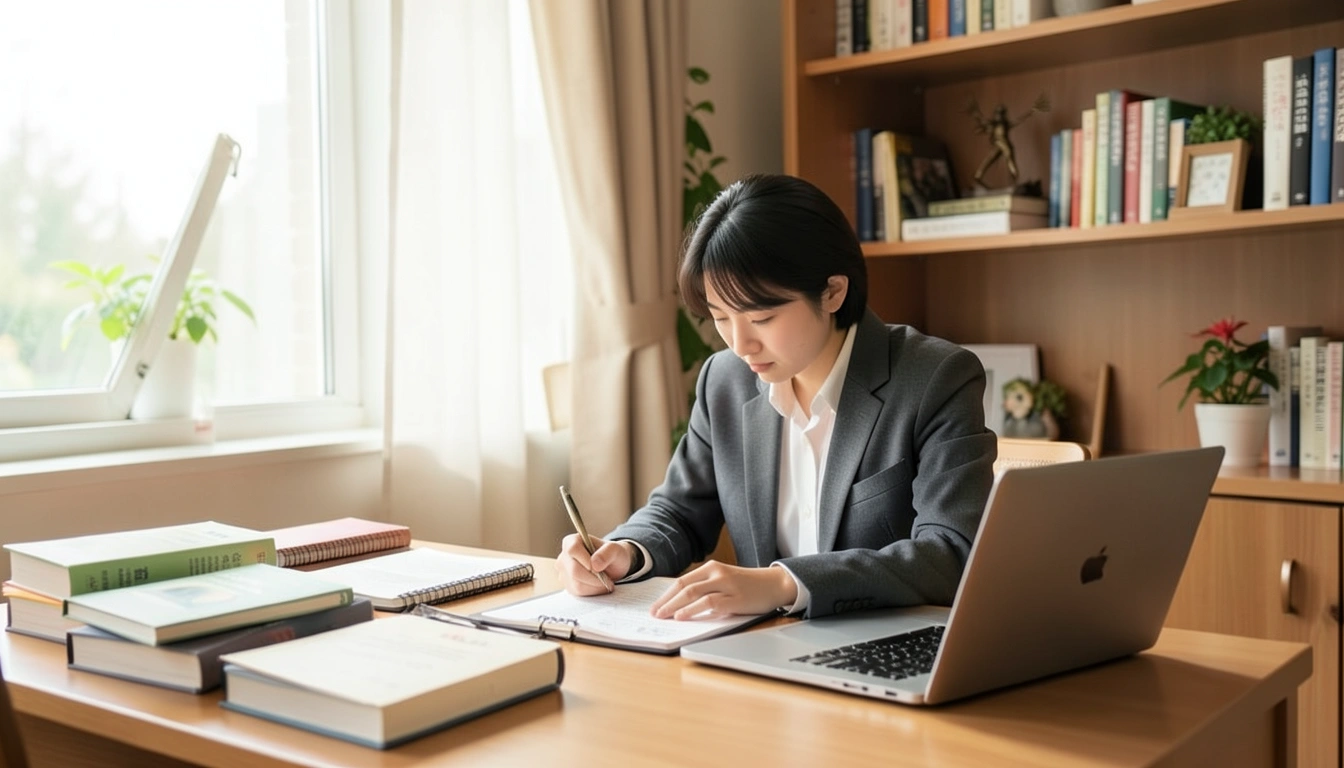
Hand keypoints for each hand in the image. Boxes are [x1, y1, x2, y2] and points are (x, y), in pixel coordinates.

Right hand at [557, 534, 631, 595]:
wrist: (611, 566)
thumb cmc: (611, 554)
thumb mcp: (615, 550)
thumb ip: (607, 553)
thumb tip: (595, 564)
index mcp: (572, 541)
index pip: (573, 549)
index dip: (585, 560)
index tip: (598, 568)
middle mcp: (564, 556)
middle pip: (574, 570)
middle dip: (594, 578)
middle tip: (608, 579)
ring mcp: (564, 572)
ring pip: (576, 584)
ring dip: (595, 586)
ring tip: (606, 582)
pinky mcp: (567, 585)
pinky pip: (578, 592)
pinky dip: (592, 591)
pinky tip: (599, 586)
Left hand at [650, 561, 797, 619]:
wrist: (775, 584)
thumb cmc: (747, 586)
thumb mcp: (723, 581)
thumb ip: (705, 588)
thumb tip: (680, 604)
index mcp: (711, 568)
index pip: (681, 581)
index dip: (665, 595)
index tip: (654, 606)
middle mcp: (716, 573)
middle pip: (683, 587)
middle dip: (665, 601)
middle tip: (654, 614)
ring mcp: (725, 585)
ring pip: (693, 593)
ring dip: (674, 606)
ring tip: (663, 616)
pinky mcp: (735, 598)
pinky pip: (709, 603)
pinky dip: (693, 610)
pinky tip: (682, 616)